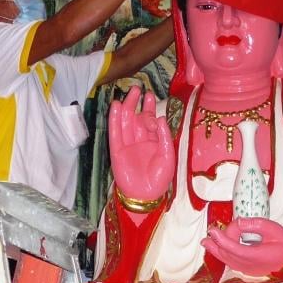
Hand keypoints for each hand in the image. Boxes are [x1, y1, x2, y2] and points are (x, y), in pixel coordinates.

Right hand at [109, 85, 174, 202]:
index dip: (149, 109)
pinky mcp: (117, 151)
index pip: (150, 121)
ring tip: (128, 92)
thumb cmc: (160, 178)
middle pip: (136, 118)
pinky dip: (114, 120)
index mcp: (153, 141)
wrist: (146, 194)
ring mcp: (127, 145)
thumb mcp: (167, 155)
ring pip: (125, 122)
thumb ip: (164, 136)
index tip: (150, 98)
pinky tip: (115, 107)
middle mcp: (139, 141)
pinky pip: (115, 133)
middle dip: (136, 103)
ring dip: (126, 107)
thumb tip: (160, 118)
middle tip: (137, 88)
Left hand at [201, 218, 282, 276]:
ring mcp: (247, 269)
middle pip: (227, 253)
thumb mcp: (274, 229)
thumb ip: (256, 224)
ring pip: (226, 260)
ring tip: (205, 242)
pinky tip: (216, 249)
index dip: (221, 239)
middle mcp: (249, 265)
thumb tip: (239, 222)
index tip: (213, 230)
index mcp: (256, 256)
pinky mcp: (246, 269)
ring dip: (215, 250)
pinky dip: (221, 255)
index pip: (234, 248)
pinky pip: (230, 262)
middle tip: (213, 230)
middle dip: (219, 241)